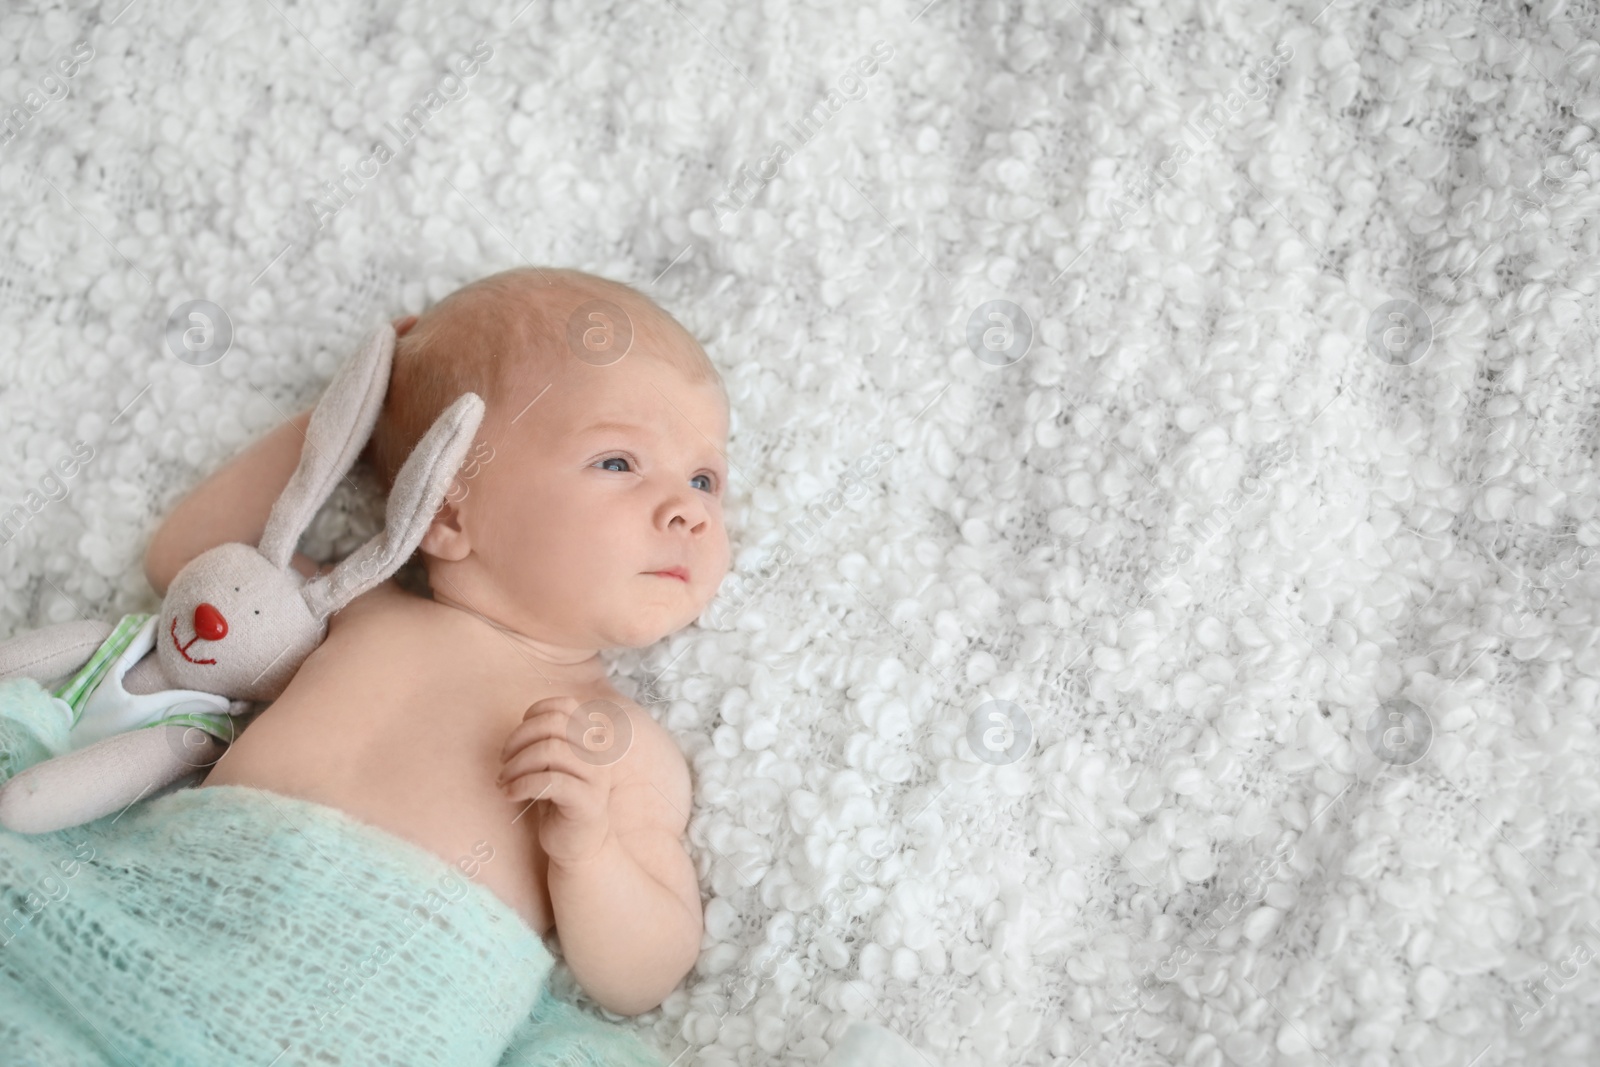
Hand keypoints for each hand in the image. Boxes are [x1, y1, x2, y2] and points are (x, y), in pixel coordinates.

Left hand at [498, 696, 632, 867]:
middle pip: (554, 723)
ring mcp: (596, 776)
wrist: (579, 844)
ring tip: (503, 781)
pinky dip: (521, 784)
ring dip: (516, 764)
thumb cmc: (560, 800)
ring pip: (550, 750)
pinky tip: (510, 794)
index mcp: (591, 738)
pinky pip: (550, 781)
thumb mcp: (553, 763)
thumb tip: (522, 725)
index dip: (534, 714)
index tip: (516, 739)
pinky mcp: (587, 801)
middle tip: (503, 760)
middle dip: (519, 738)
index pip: (564, 706)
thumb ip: (546, 739)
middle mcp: (598, 752)